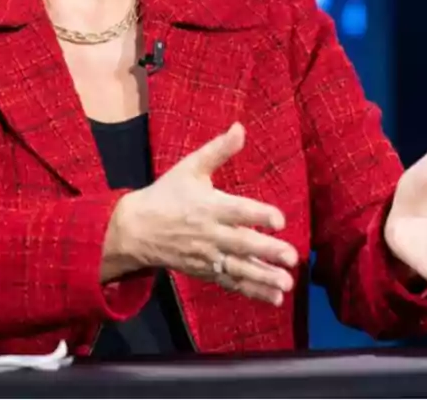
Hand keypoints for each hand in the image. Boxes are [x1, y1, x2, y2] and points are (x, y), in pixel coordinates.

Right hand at [105, 124, 298, 305]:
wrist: (135, 229)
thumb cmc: (166, 195)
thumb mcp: (189, 168)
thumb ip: (218, 150)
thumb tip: (241, 128)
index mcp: (208, 205)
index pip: (236, 211)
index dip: (258, 215)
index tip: (279, 220)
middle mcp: (209, 233)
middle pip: (241, 243)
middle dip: (267, 251)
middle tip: (291, 256)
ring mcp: (207, 255)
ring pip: (239, 268)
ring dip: (264, 277)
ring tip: (287, 284)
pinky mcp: (205, 271)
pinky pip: (231, 283)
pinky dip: (252, 292)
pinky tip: (274, 298)